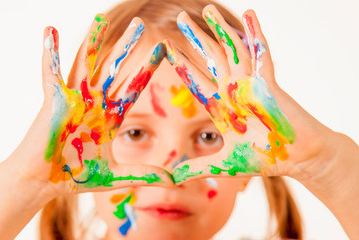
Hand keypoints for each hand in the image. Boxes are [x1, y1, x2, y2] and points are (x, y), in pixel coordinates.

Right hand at [6, 15, 172, 196]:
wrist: (45, 182)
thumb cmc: (76, 176)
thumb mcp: (117, 175)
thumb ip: (145, 174)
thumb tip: (174, 181)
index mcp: (111, 116)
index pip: (134, 86)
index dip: (148, 68)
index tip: (163, 50)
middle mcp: (95, 103)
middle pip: (115, 68)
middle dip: (127, 46)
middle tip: (141, 25)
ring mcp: (74, 99)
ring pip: (87, 64)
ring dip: (93, 40)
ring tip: (99, 17)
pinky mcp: (53, 101)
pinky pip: (51, 72)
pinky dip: (51, 52)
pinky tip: (52, 31)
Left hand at [166, 5, 333, 181]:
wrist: (298, 157)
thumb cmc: (265, 159)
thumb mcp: (224, 164)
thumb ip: (197, 168)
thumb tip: (172, 178)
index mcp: (222, 106)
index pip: (197, 80)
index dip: (182, 64)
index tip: (166, 47)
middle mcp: (234, 90)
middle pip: (211, 58)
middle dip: (196, 37)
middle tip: (181, 17)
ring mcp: (251, 84)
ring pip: (232, 50)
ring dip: (220, 29)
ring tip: (207, 10)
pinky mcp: (269, 83)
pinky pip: (261, 54)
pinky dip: (255, 34)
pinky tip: (249, 14)